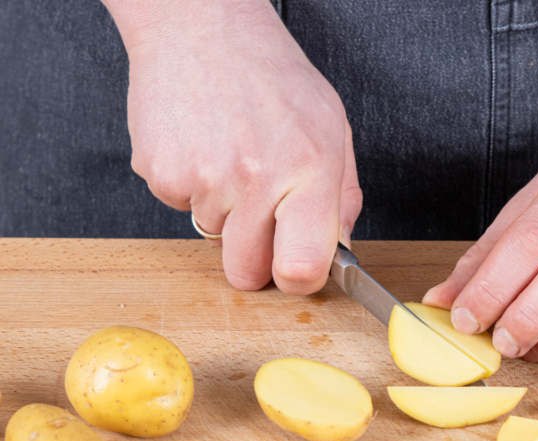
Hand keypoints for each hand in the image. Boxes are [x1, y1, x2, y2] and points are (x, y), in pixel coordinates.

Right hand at [117, 0, 360, 293]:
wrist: (202, 27)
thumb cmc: (271, 75)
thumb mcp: (331, 127)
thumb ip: (342, 196)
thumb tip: (339, 248)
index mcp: (308, 170)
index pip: (301, 268)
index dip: (298, 280)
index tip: (297, 269)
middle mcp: (255, 179)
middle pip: (246, 274)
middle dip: (256, 257)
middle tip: (262, 215)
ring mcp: (203, 178)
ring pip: (214, 238)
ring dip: (224, 212)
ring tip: (233, 157)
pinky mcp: (160, 174)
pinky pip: (181, 208)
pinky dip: (192, 188)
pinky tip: (204, 146)